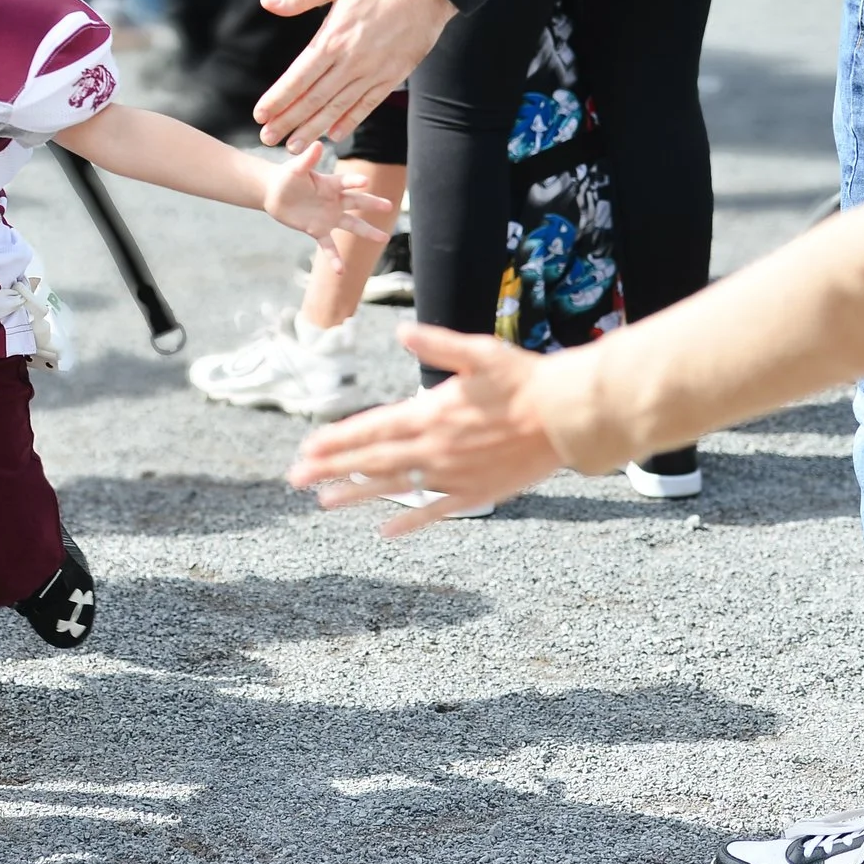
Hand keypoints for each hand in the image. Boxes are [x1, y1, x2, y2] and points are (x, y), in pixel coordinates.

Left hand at [255, 0, 456, 151]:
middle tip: (267, 139)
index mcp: (333, 38)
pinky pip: (367, 104)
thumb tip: (267, 2)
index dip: (278, 98)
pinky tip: (334, 134)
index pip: (298, 76)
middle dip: (288, 120)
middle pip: (314, 98)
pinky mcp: (392, 76)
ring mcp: (373, 72)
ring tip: (293, 146)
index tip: (259, 114)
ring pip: (338, 107)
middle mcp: (351, 61)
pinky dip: (350, 121)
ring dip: (313, 128)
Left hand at [258, 144, 394, 266]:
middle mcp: (334, 201)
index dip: (354, 182)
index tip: (365, 183)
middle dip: (372, 204)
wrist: (275, 194)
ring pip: (351, 225)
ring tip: (384, 238)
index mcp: (330, 184)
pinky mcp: (317, 230)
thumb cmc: (286, 177)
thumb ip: (308, 159)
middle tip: (390, 206)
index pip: (346, 182)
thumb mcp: (295, 168)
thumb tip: (319, 144)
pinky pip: (329, 246)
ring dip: (367, 232)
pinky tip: (341, 271)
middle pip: (357, 203)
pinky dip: (335, 258)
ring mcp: (328, 217)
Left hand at [284, 324, 567, 534]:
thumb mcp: (479, 352)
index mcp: (430, 413)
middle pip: (372, 460)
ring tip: (324, 503)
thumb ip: (437, 344)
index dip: (336, 439)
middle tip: (295, 478)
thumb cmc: (524, 379)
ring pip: (396, 487)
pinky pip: (435, 510)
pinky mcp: (477, 493)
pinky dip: (410, 520)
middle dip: (331, 468)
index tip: (307, 447)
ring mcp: (454, 474)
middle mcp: (435, 448)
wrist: (568, 416)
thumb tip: (402, 332)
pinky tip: (386, 530)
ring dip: (358, 494)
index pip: (370, 429)